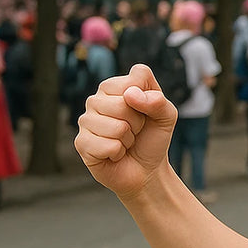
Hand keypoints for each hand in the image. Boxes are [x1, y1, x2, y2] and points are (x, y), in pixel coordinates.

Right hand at [74, 64, 178, 199]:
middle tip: (135, 131)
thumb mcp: (166, 117)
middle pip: (123, 103)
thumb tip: (130, 94)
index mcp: (115, 86)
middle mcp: (97, 99)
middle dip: (138, 122)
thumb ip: (158, 101)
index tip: (146, 111)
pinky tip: (115, 154)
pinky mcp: (81, 142)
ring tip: (125, 142)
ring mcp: (86, 120)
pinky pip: (108, 146)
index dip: (149, 99)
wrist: (145, 170)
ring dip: (128, 139)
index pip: (136, 77)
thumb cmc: (152, 138)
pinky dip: (118, 153)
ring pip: (117, 127)